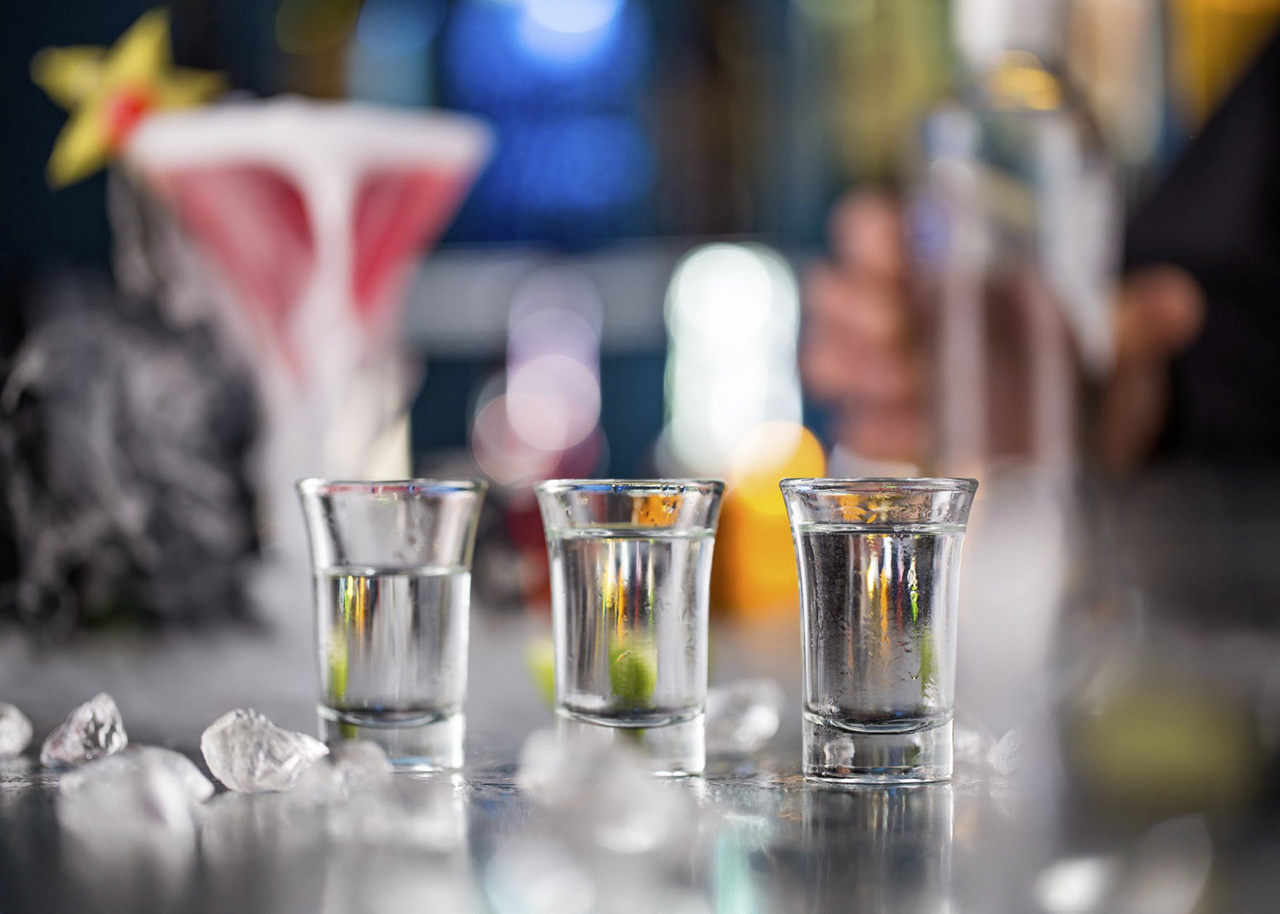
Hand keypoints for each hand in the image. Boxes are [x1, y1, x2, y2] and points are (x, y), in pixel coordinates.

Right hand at [801, 193, 1205, 471]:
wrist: (1062, 427)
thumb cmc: (1065, 355)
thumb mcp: (1106, 333)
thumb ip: (1135, 317)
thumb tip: (1176, 304)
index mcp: (932, 263)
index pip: (869, 227)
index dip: (867, 236)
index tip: (890, 253)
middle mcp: (891, 309)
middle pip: (830, 290)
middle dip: (855, 309)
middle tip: (898, 331)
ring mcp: (875, 368)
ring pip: (824, 354)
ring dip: (852, 367)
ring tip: (905, 385)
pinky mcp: (879, 423)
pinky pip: (851, 421)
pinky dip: (874, 425)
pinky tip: (909, 432)